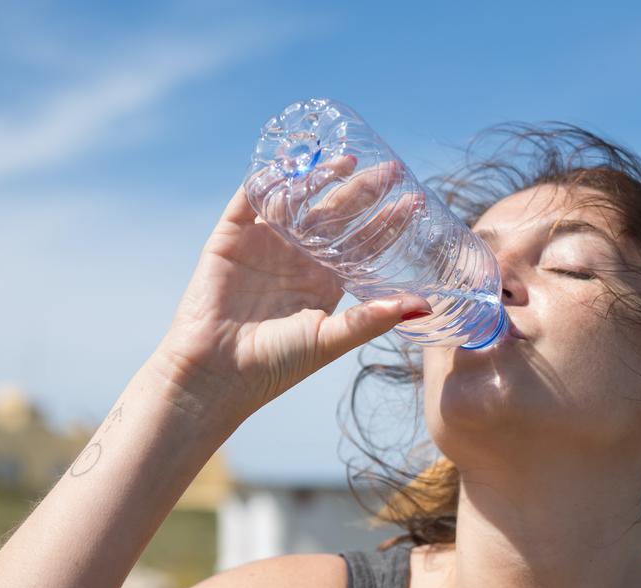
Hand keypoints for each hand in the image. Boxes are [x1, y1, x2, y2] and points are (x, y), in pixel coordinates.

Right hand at [152, 174, 430, 420]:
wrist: (216, 374)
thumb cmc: (276, 365)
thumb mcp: (331, 340)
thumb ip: (372, 319)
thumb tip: (424, 307)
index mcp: (326, 281)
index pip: (365, 243)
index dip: (389, 222)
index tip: (415, 199)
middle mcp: (300, 258)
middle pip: (336, 214)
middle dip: (363, 191)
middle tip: (390, 168)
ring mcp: (265, 245)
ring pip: (298, 199)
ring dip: (319, 177)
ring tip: (346, 160)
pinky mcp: (231, 238)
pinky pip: (251, 199)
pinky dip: (267, 178)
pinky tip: (290, 161)